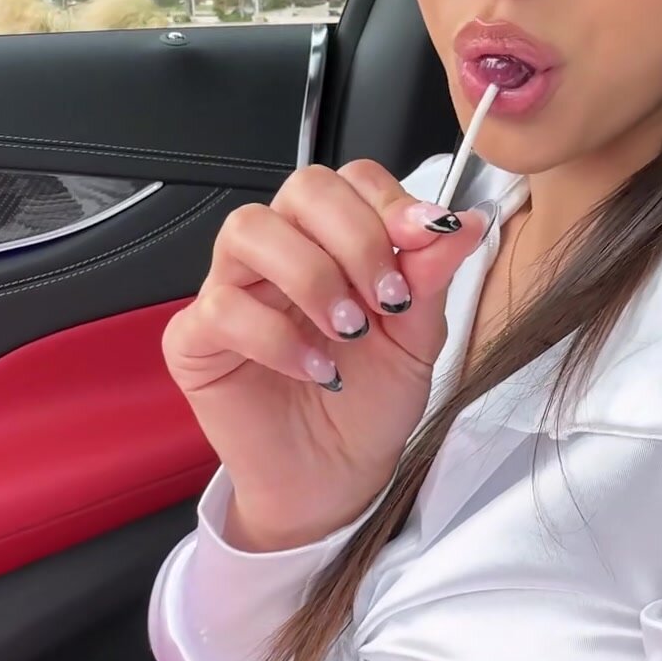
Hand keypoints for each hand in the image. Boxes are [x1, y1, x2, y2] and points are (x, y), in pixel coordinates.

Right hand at [161, 161, 488, 551]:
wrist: (337, 479)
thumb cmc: (371, 402)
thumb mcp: (418, 339)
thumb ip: (430, 278)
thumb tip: (465, 223)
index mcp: (334, 241)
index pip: (351, 181)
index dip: (389, 204)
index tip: (427, 241)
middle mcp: (281, 252)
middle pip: (300, 189)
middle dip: (354, 236)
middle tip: (387, 299)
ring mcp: (232, 288)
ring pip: (249, 230)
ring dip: (311, 275)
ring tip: (348, 331)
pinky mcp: (196, 338)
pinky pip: (221, 307)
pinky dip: (276, 336)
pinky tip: (316, 371)